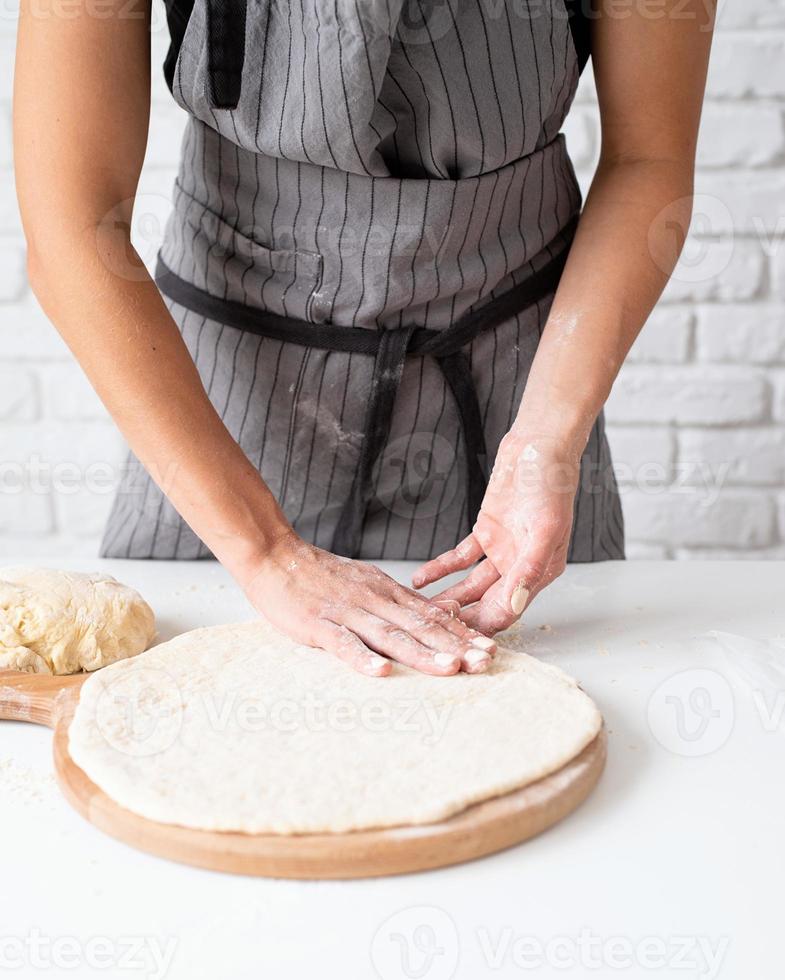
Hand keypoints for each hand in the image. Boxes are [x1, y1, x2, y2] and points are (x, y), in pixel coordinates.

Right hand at [241, 530, 496, 676]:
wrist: (274, 555)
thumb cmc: (319, 576)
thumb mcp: (368, 582)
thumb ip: (401, 602)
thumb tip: (444, 613)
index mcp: (386, 591)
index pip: (432, 615)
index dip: (463, 633)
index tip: (490, 650)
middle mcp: (374, 600)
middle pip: (421, 626)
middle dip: (456, 646)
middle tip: (485, 662)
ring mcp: (347, 612)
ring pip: (391, 635)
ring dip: (423, 653)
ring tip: (450, 669)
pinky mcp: (319, 623)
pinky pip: (343, 643)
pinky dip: (362, 658)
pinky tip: (381, 672)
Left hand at [412, 431, 579, 634]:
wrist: (539, 444)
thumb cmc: (550, 482)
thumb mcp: (544, 527)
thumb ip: (529, 567)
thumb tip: (515, 604)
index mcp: (541, 571)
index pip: (508, 610)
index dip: (483, 625)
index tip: (456, 638)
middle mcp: (521, 566)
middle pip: (487, 602)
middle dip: (461, 616)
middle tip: (430, 628)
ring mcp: (502, 550)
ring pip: (470, 584)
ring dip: (448, 596)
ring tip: (420, 610)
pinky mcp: (486, 532)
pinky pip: (460, 558)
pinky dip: (441, 568)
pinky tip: (421, 579)